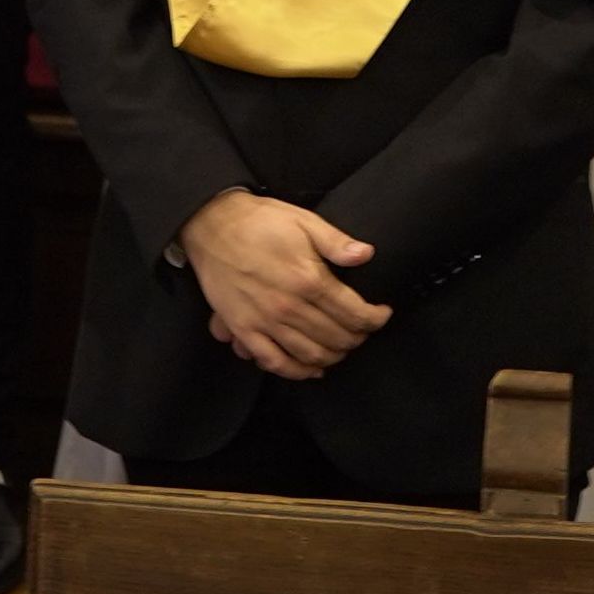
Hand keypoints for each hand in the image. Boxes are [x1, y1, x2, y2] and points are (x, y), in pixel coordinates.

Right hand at [176, 189, 389, 380]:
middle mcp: (289, 306)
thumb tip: (366, 255)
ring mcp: (264, 321)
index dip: (375, 318)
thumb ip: (336, 242)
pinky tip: (312, 370)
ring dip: (334, 357)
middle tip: (363, 331)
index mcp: (308, 279)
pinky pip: (274, 362)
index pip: (354, 312)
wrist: (211, 225)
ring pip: (311, 354)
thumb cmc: (259, 221)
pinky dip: (297, 372)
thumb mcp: (303, 220)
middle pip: (336, 337)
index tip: (382, 314)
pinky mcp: (244, 329)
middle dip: (358, 337)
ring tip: (342, 348)